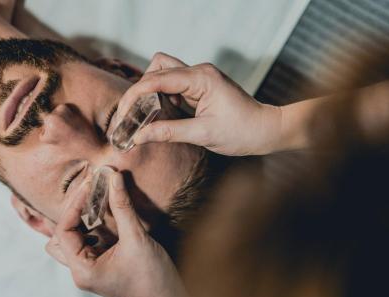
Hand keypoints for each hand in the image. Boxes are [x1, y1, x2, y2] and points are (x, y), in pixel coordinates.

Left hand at [45, 171, 190, 296]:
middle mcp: (81, 271)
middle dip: (75, 211)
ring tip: (98, 200)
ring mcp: (90, 268)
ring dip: (83, 219)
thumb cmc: (152, 277)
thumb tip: (113, 177)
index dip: (74, 205)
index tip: (89, 185)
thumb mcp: (136, 238)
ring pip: (74, 237)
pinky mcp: (101, 264)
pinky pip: (89, 240)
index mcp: (83, 269)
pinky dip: (94, 226)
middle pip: (63, 234)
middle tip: (91, 190)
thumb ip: (122, 207)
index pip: (63, 231)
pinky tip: (108, 214)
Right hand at [117, 52, 282, 155]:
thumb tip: (139, 136)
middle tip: (132, 115)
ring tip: (145, 115)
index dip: (135, 95)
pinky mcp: (201, 86)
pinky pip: (173, 84)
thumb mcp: (203, 135)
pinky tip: (161, 114)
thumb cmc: (242, 132)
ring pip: (163, 72)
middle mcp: (199, 71)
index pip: (157, 79)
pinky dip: (162, 96)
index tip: (122, 114)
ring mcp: (200, 77)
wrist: (266, 130)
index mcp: (201, 78)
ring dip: (151, 91)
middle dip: (141, 90)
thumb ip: (169, 132)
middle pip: (157, 67)